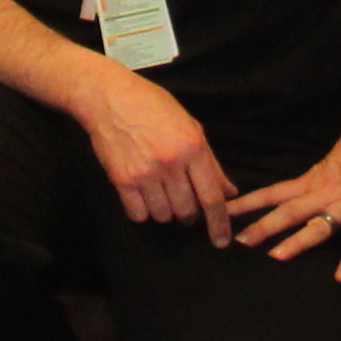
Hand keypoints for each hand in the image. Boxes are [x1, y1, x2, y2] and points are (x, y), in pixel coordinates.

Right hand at [77, 59, 236, 225]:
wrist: (110, 98)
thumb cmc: (154, 107)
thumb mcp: (191, 127)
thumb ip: (211, 163)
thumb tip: (229, 192)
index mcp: (193, 148)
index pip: (211, 196)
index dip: (219, 223)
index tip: (222, 241)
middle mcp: (170, 164)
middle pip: (188, 211)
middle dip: (189, 213)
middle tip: (184, 200)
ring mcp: (144, 174)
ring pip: (164, 216)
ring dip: (166, 211)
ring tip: (161, 191)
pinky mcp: (122, 181)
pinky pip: (139, 214)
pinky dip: (144, 211)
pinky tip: (143, 195)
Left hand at [215, 113, 340, 280]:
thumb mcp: (331, 157)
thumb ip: (317, 176)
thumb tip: (301, 190)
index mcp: (312, 179)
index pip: (272, 193)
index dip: (247, 204)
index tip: (223, 213)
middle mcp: (323, 192)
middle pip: (286, 212)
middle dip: (261, 227)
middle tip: (237, 243)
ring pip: (315, 225)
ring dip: (295, 241)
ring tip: (275, 256)